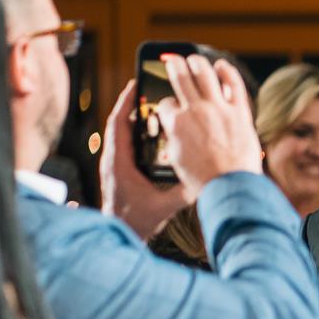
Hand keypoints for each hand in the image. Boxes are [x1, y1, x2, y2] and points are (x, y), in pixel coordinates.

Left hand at [100, 78, 192, 239]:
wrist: (120, 233)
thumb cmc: (137, 221)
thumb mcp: (164, 206)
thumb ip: (183, 192)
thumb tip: (205, 178)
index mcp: (119, 163)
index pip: (118, 125)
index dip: (126, 103)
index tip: (134, 84)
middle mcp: (112, 159)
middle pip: (119, 123)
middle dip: (133, 104)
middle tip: (148, 89)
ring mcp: (114, 164)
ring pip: (121, 132)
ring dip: (135, 117)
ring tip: (151, 105)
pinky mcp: (119, 169)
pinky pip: (125, 143)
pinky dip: (136, 131)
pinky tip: (150, 129)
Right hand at [152, 54, 263, 193]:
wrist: (231, 186)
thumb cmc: (204, 180)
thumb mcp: (177, 159)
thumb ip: (174, 138)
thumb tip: (173, 128)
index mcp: (177, 123)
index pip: (166, 104)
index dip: (166, 105)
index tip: (170, 108)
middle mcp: (196, 110)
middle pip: (180, 76)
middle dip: (173, 65)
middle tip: (171, 60)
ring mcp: (219, 109)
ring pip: (205, 73)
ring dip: (196, 62)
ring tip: (193, 59)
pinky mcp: (240, 112)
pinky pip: (234, 84)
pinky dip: (227, 71)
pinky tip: (221, 65)